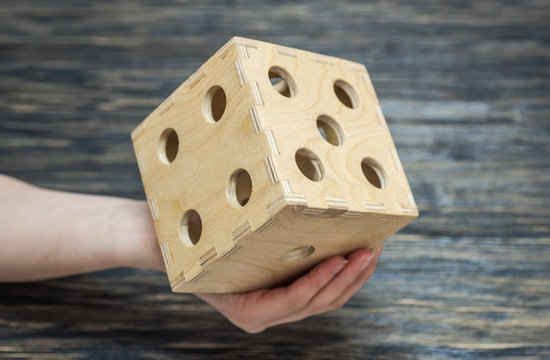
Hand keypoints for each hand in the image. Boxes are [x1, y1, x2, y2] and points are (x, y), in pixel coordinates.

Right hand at [196, 248, 381, 332]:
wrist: (179, 255)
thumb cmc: (189, 248)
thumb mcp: (199, 244)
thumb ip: (213, 239)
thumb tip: (217, 212)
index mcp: (248, 312)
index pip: (293, 300)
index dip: (320, 281)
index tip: (342, 258)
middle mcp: (266, 317)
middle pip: (318, 303)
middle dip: (347, 278)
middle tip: (369, 252)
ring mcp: (279, 310)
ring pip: (326, 301)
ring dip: (353, 279)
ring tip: (372, 253)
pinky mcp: (288, 298)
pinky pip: (323, 293)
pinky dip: (343, 277)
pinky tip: (359, 259)